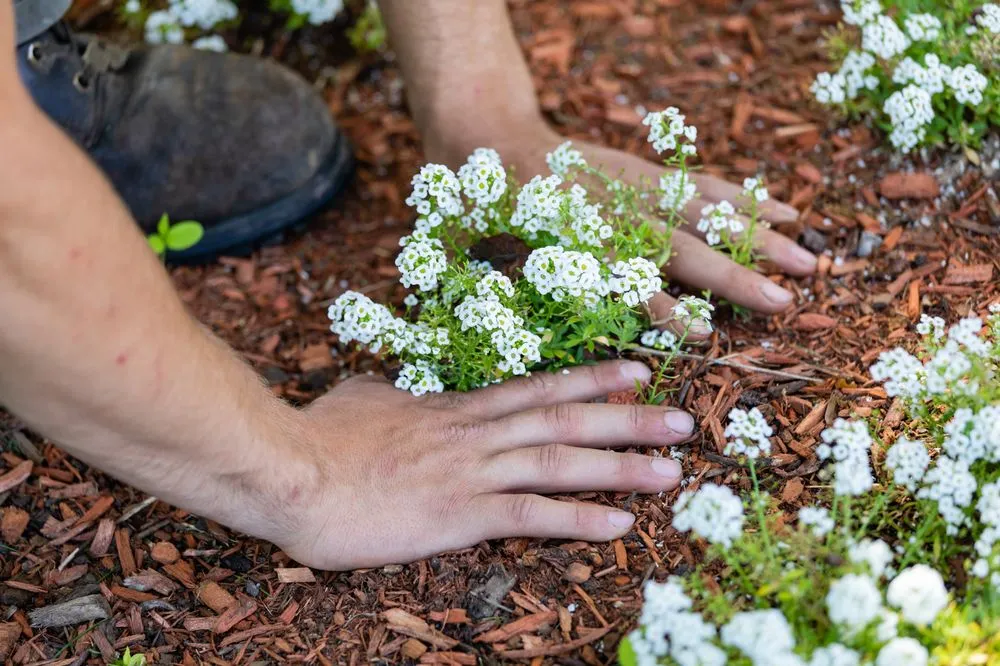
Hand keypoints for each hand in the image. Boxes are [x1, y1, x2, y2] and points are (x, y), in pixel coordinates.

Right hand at [272, 361, 691, 569]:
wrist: (290, 469)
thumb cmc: (320, 436)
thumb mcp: (363, 397)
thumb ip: (392, 394)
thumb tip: (394, 391)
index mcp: (457, 409)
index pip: (537, 389)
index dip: (590, 382)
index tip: (635, 374)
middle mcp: (476, 435)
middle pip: (565, 421)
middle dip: (629, 420)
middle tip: (683, 420)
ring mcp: (470, 472)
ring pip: (560, 462)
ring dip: (620, 466)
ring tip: (670, 471)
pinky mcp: (457, 514)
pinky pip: (529, 516)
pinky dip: (577, 519)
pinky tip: (618, 526)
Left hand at [424, 125, 816, 327]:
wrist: (488, 135)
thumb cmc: (484, 213)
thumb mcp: (482, 262)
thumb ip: (513, 305)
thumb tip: (529, 358)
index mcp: (569, 244)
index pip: (622, 280)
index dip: (659, 308)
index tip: (697, 334)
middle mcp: (610, 214)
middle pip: (678, 246)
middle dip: (732, 275)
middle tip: (783, 303)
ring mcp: (631, 187)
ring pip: (701, 211)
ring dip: (755, 235)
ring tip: (803, 258)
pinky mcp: (644, 170)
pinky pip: (702, 185)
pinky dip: (744, 199)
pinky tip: (784, 209)